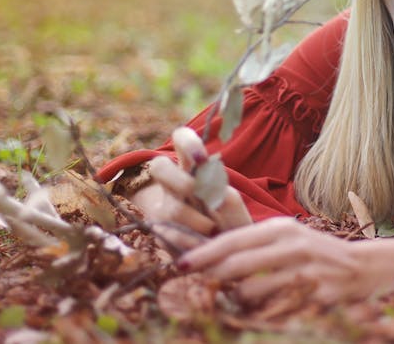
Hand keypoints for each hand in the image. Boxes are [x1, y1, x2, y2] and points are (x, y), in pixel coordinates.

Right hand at [130, 155, 251, 251]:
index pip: (182, 139)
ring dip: (197, 221)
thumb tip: (211, 196)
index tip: (202, 159)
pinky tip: (202, 244)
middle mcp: (174, 183)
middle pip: (159, 166)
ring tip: (213, 229)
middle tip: (200, 195)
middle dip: (180, 181)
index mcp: (194, 168)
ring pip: (171, 208)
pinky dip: (190, 241)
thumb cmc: (230, 222)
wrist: (224, 255)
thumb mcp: (234, 206)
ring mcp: (163, 207)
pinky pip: (169, 234)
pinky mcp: (159, 231)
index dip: (187, 143)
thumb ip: (226, 197)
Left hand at [176, 217, 378, 304]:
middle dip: (212, 280)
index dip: (204, 254)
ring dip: (238, 302)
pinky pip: (273, 311)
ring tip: (243, 301)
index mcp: (281, 229)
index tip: (179, 265)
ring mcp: (305, 272)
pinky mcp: (316, 296)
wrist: (364, 267)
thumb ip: (252, 247)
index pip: (233, 240)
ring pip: (251, 294)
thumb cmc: (314, 253)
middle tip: (197, 289)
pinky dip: (261, 315)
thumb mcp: (286, 239)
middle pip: (236, 267)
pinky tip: (263, 312)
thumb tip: (208, 261)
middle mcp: (292, 246)